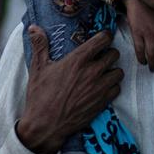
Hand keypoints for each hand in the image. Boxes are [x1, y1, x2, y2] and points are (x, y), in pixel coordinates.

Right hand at [16, 27, 121, 153]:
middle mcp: (92, 72)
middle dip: (109, 52)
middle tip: (102, 55)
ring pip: (118, 72)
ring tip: (104, 71)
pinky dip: (112, 86)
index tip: (103, 36)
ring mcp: (99, 88)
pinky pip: (117, 89)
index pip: (102, 40)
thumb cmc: (40, 96)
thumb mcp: (38, 68)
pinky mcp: (102, 102)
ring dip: (113, 70)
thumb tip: (34, 27)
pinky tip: (103, 87)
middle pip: (114, 54)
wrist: (46, 126)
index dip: (105, 35)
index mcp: (77, 60)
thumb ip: (40, 45)